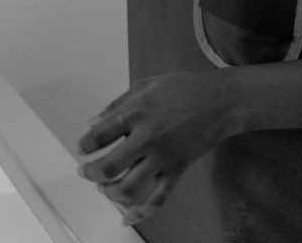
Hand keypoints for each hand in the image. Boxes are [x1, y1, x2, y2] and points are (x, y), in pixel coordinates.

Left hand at [77, 71, 232, 224]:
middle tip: (85, 172)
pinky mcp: (176, 171)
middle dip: (91, 173)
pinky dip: (140, 213)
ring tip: (104, 189)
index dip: (85, 144)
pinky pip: (157, 199)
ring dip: (110, 193)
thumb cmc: (182, 88)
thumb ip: (117, 103)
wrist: (219, 101)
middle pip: (110, 166)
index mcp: (136, 111)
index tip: (82, 148)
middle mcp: (147, 137)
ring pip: (130, 188)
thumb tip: (93, 122)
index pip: (101, 134)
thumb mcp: (145, 84)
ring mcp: (162, 157)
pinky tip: (127, 218)